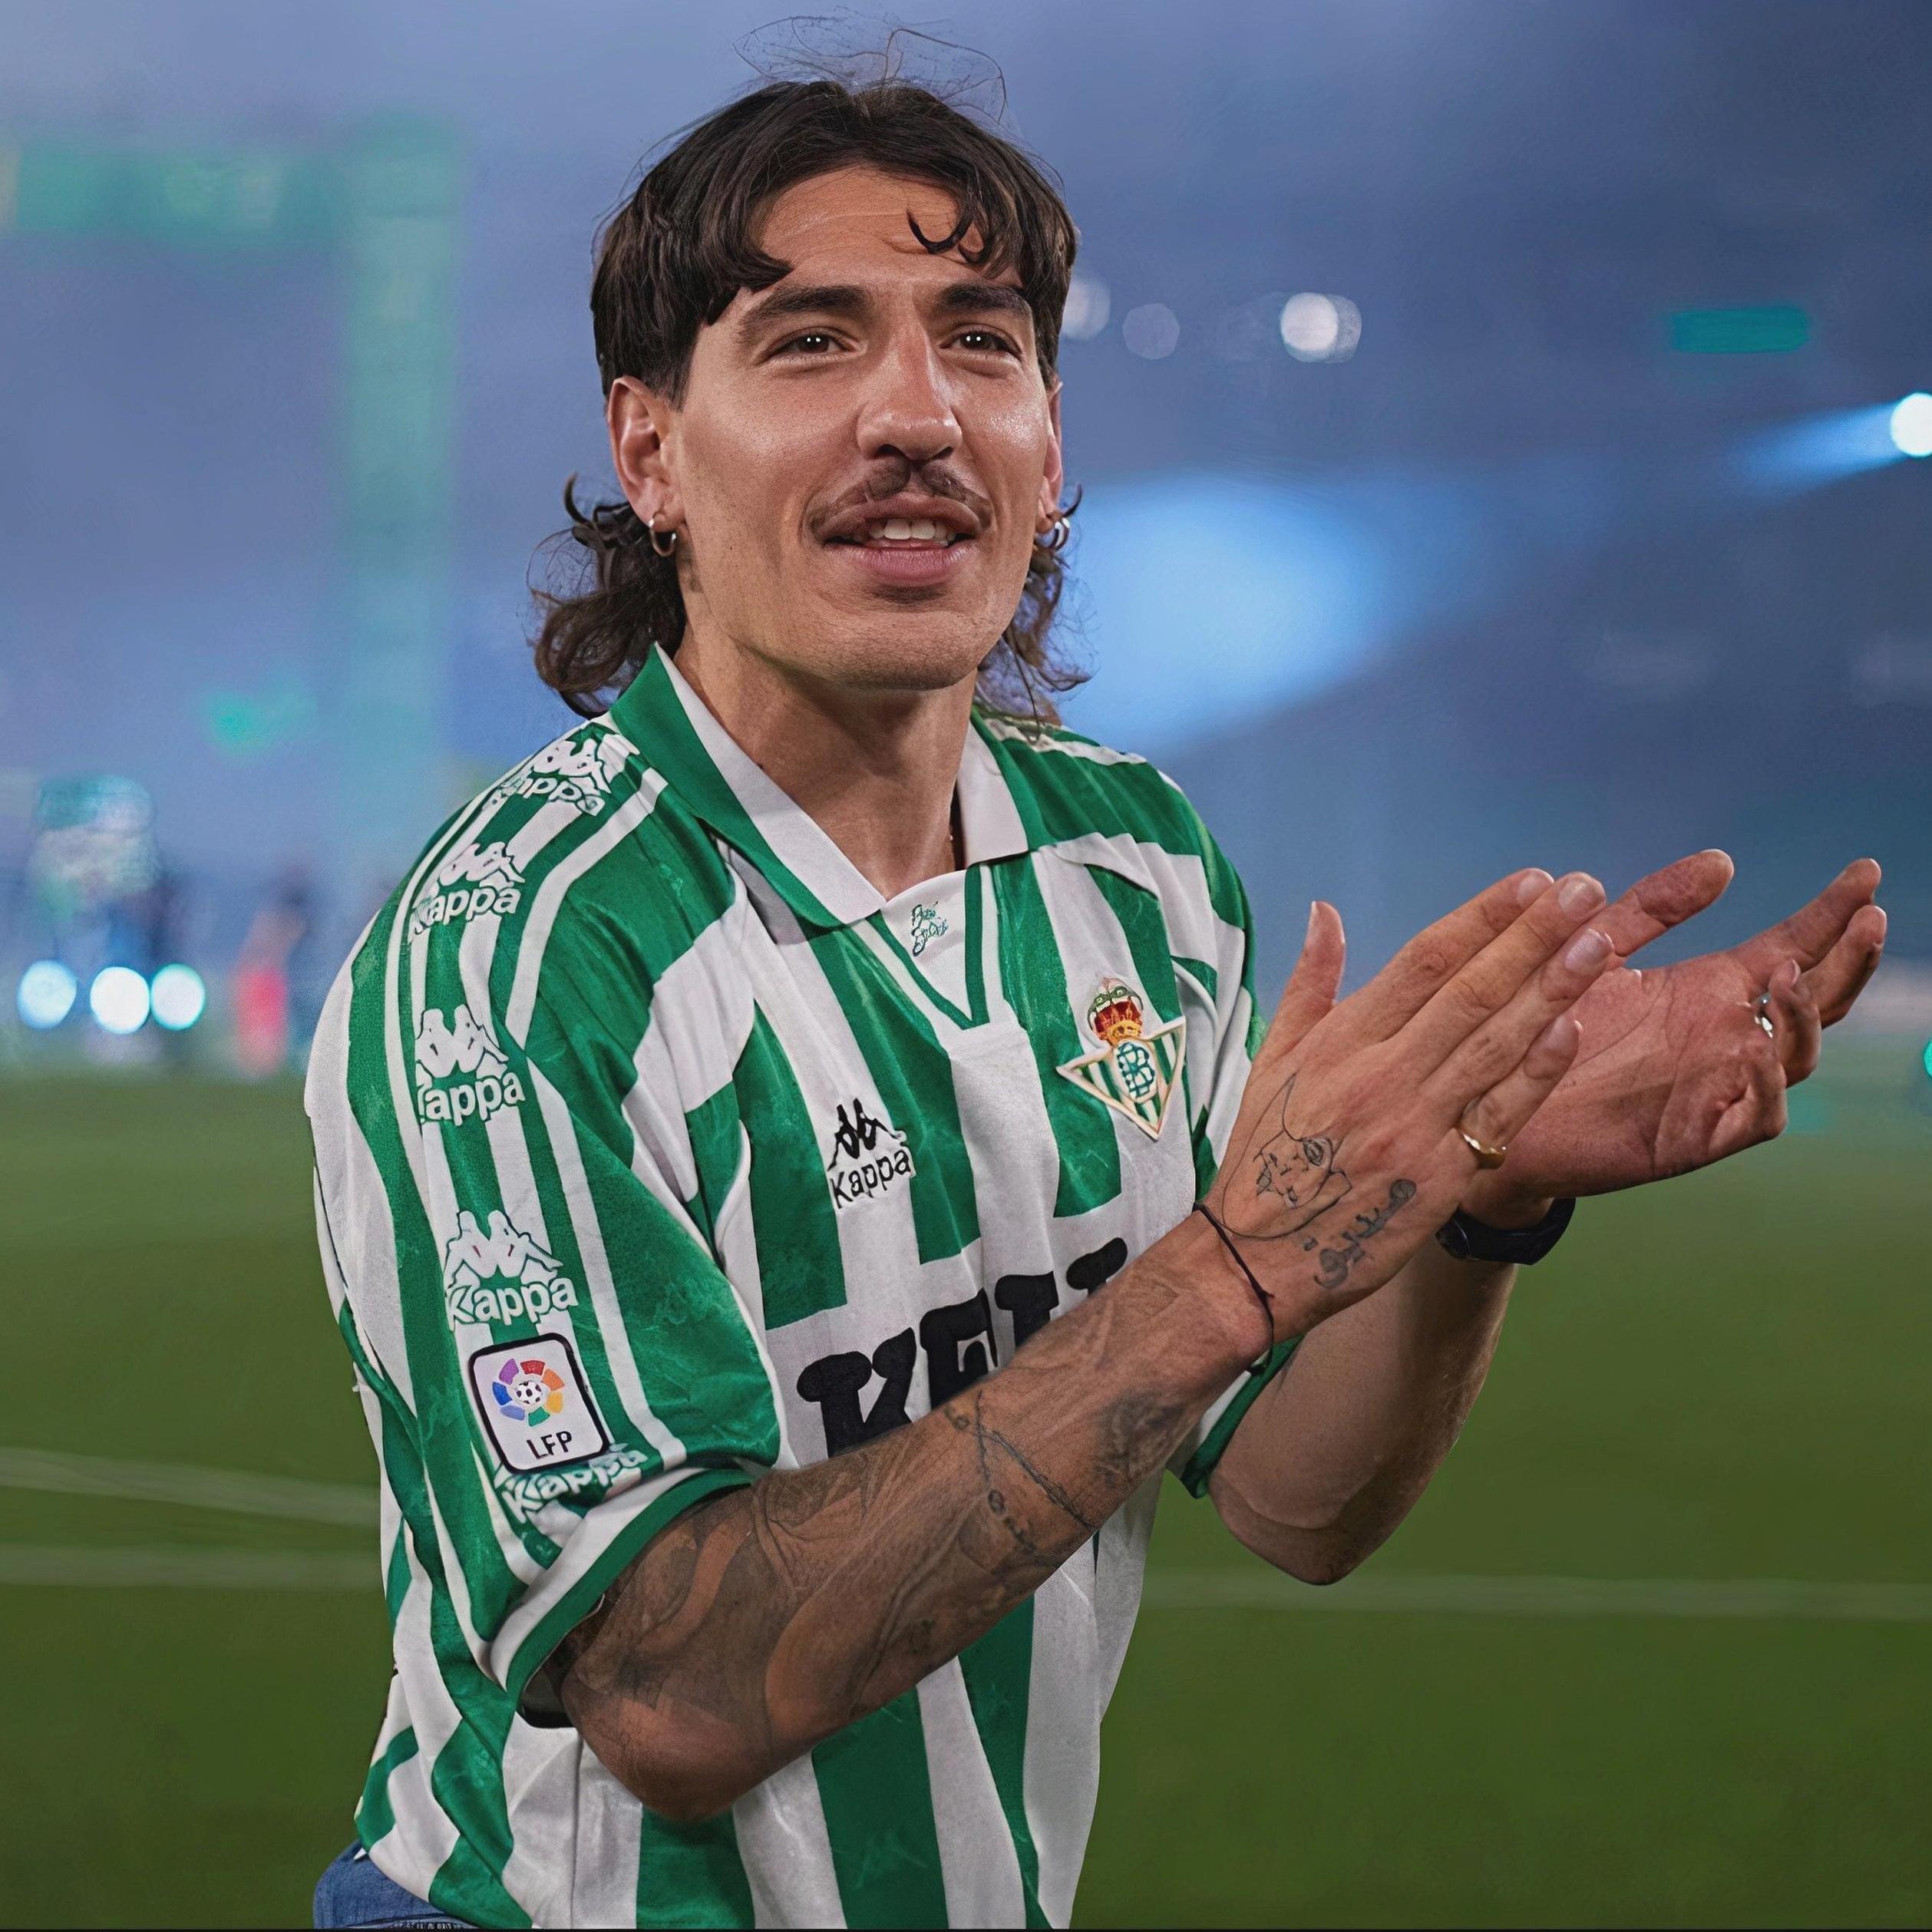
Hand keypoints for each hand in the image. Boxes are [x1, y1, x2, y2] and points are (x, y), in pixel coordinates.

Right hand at [1206, 868, 1614, 1340]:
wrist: (1256, 1257)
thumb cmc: (1264, 1154)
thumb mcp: (1273, 1060)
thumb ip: (1309, 983)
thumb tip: (1325, 910)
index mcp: (1340, 1041)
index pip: (1423, 962)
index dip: (1481, 918)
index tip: (1530, 882)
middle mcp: (1381, 1075)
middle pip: (1469, 992)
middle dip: (1532, 936)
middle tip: (1584, 891)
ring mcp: (1415, 1126)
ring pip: (1494, 1046)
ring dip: (1550, 990)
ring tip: (1597, 942)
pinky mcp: (1442, 1177)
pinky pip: (1498, 1116)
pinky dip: (1537, 1071)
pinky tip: (1573, 1028)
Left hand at [1457, 853, 1884, 1215]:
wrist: (1494, 1105)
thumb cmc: (1546, 1027)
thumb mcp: (1597, 951)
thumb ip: (1654, 908)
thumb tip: (1722, 860)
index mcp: (1709, 991)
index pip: (1791, 945)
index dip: (1830, 912)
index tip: (1865, 870)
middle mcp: (1725, 1036)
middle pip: (1815, 998)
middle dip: (1848, 959)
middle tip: (1867, 918)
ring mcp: (1717, 1087)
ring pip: (1796, 1055)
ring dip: (1805, 1016)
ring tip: (1789, 973)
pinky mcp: (1696, 1136)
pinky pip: (1759, 1114)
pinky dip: (1769, 1084)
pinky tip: (1758, 1047)